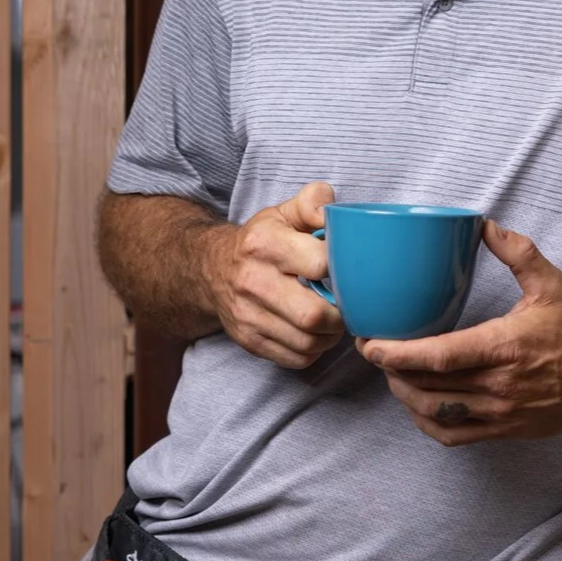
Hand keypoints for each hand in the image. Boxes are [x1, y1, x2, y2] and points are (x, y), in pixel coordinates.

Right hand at [206, 181, 344, 368]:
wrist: (213, 268)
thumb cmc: (262, 239)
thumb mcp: (284, 211)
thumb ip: (313, 202)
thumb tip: (333, 213)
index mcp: (265, 243)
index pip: (320, 264)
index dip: (343, 268)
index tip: (348, 268)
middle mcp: (252, 281)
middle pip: (314, 315)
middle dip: (341, 313)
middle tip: (348, 303)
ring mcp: (248, 315)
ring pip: (308, 342)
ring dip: (331, 335)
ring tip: (334, 318)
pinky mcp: (249, 340)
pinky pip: (296, 358)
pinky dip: (314, 350)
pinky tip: (316, 332)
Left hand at [357, 220, 561, 444]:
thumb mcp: (550, 283)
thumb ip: (516, 251)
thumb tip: (484, 224)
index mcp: (504, 347)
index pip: (440, 356)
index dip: (399, 354)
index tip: (371, 343)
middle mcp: (498, 386)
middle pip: (428, 387)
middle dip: (391, 371)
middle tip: (372, 350)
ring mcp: (499, 413)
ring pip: (435, 413)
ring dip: (405, 395)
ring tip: (390, 373)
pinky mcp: (503, 430)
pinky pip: (454, 435)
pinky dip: (427, 422)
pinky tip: (417, 402)